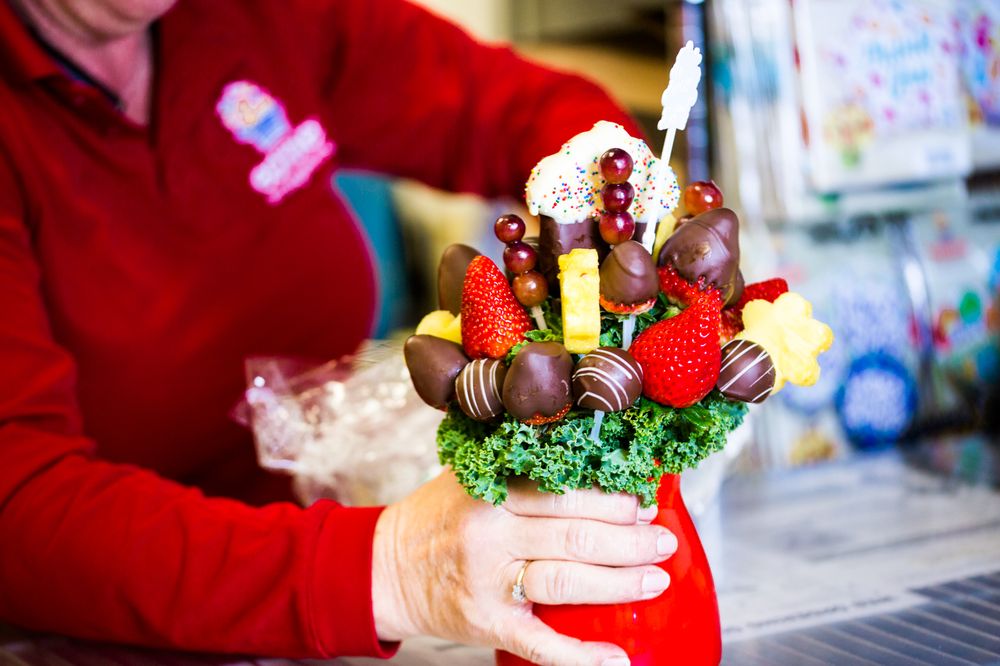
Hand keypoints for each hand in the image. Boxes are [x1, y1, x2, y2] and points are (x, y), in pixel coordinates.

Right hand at [371, 470, 676, 665]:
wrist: (385, 568)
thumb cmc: (438, 518)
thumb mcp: (471, 478)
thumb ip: (521, 470)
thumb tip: (594, 461)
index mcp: (490, 492)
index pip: (564, 493)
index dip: (611, 499)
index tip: (644, 502)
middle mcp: (490, 534)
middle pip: (574, 535)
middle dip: (630, 540)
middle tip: (663, 541)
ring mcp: (488, 582)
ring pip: (567, 582)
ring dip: (620, 584)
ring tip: (656, 580)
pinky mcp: (487, 623)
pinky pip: (541, 643)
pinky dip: (581, 656)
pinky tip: (616, 658)